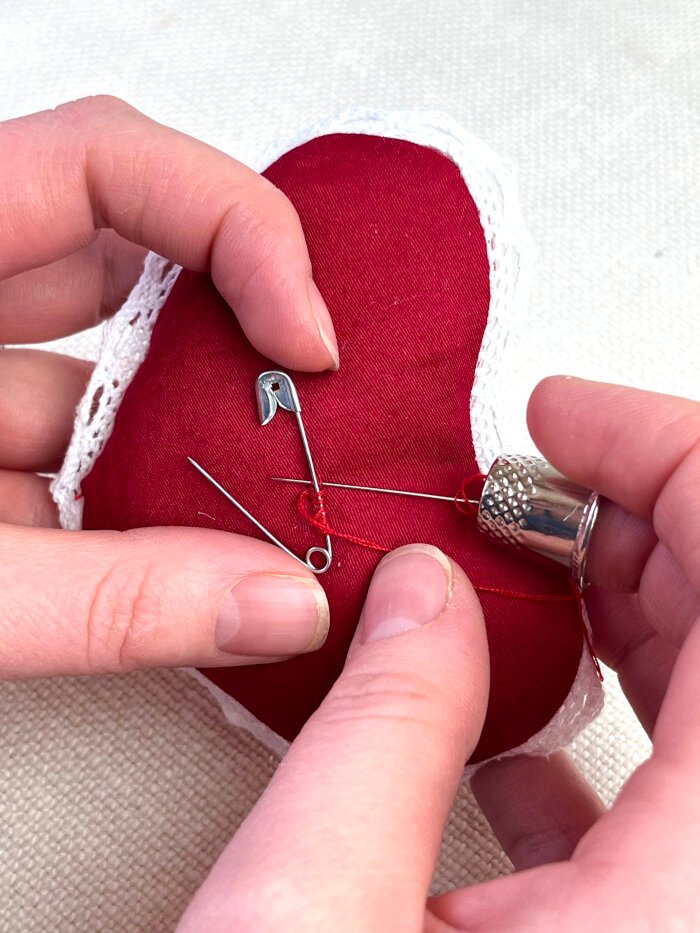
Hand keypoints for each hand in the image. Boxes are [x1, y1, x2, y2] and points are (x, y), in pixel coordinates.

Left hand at [0, 96, 337, 677]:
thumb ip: (110, 601)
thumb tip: (283, 606)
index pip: (103, 164)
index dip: (232, 226)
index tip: (304, 337)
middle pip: (121, 262)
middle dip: (227, 340)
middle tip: (305, 412)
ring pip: (96, 377)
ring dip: (179, 450)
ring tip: (259, 511)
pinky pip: (62, 448)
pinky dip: (124, 503)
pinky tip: (180, 559)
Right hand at [178, 378, 699, 930]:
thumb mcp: (310, 911)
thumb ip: (381, 728)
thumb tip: (420, 592)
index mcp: (682, 893)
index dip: (668, 466)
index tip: (570, 422)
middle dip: (635, 528)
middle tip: (535, 490)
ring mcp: (682, 919)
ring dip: (619, 616)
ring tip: (525, 575)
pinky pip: (666, 806)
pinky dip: (599, 730)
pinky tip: (508, 734)